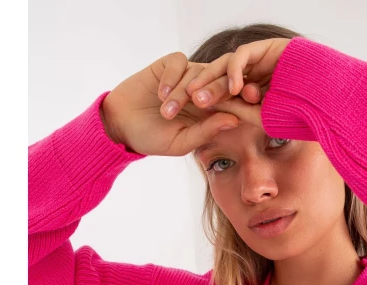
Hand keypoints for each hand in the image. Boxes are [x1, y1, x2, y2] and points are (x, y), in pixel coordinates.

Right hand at [99, 51, 254, 155]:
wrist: (120, 126)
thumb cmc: (153, 139)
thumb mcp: (182, 142)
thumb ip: (207, 130)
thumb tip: (235, 119)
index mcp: (212, 110)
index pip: (234, 99)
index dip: (241, 99)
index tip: (246, 103)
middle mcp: (202, 90)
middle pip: (220, 79)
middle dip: (218, 88)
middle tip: (204, 101)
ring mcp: (186, 76)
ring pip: (197, 73)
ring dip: (182, 93)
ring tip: (167, 111)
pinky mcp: (167, 65)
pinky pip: (178, 62)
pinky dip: (172, 77)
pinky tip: (161, 94)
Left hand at [178, 38, 292, 126]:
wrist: (324, 99)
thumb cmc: (297, 112)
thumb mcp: (261, 117)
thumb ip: (237, 110)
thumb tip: (209, 108)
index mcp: (246, 89)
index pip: (217, 92)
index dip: (201, 102)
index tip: (183, 115)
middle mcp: (248, 72)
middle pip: (216, 78)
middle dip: (198, 90)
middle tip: (182, 102)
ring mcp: (256, 59)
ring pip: (225, 66)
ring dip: (211, 81)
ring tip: (199, 96)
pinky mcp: (266, 47)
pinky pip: (243, 56)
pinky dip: (236, 71)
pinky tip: (233, 88)